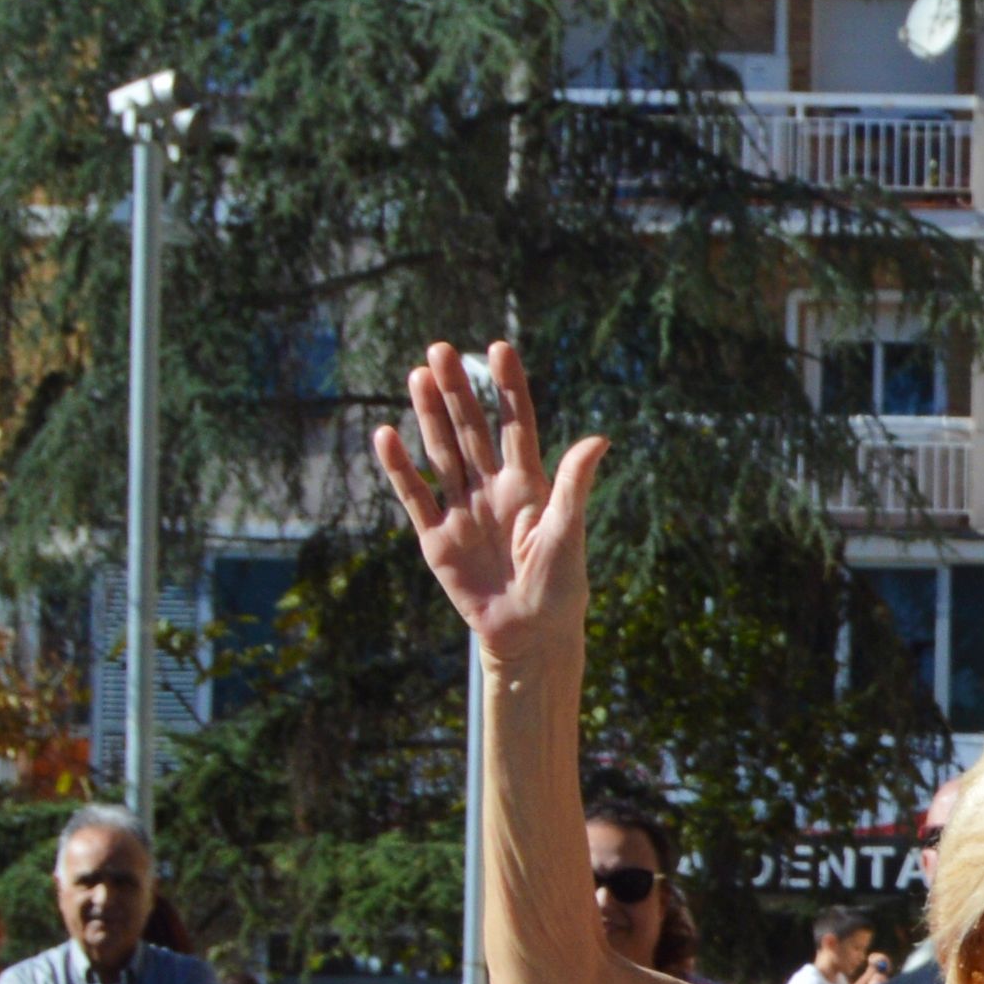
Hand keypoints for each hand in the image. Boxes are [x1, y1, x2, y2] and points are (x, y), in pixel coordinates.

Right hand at [374, 337, 604, 675]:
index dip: (508, 388)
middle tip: (441, 349)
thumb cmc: (560, 587)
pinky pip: (414, 496)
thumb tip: (598, 439)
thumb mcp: (568, 533)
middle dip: (457, 391)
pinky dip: (399, 468)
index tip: (499, 348)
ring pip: (442, 453)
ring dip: (428, 416)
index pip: (516, 425)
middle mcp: (492, 490)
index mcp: (529, 486)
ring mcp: (462, 511)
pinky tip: (385, 434)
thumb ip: (574, 486)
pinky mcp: (436, 539)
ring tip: (416, 375)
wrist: (530, 636)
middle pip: (471, 430)